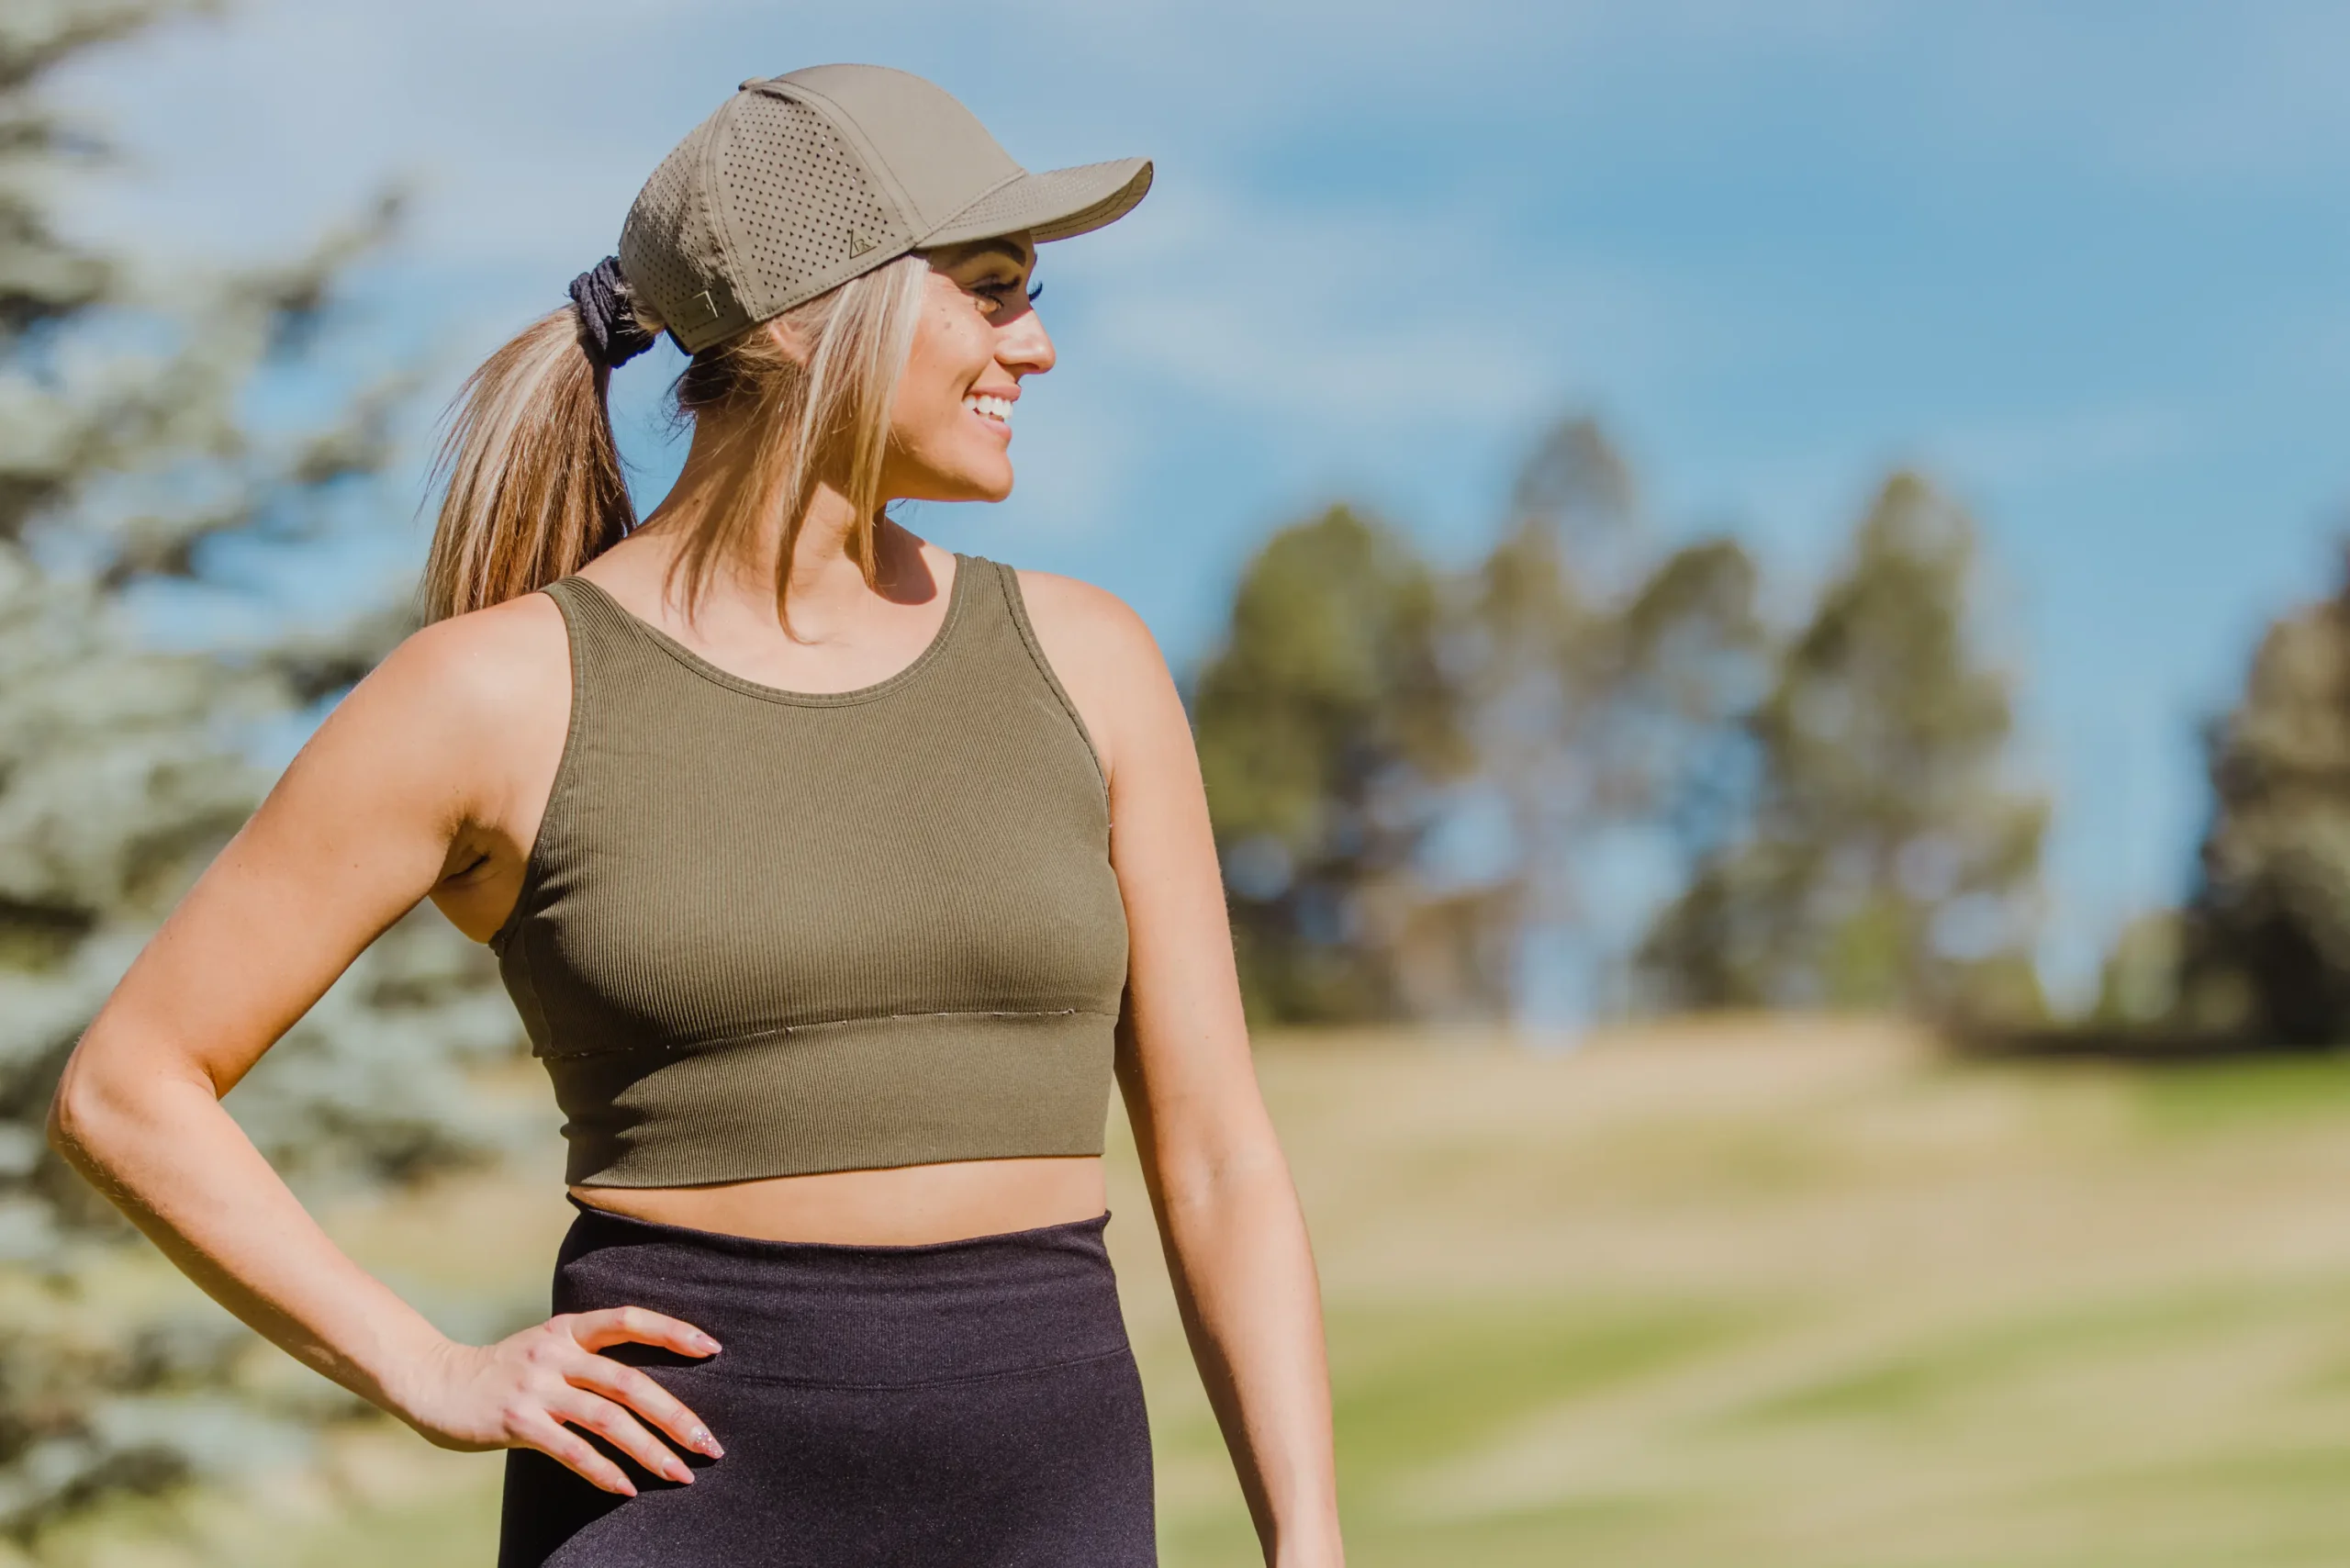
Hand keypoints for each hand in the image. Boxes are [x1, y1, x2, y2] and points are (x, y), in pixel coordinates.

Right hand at [399, 1307, 724, 1495]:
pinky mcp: (517, 1422)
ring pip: (606, 1419)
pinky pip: (570, 1450)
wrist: (435, 1383)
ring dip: (648, 1450)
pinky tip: (627, 1488)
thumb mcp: (547, 1348)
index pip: (630, 1319)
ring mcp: (536, 1387)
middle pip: (629, 1381)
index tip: (713, 1349)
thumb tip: (646, 1386)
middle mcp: (556, 1352)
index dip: (673, 1331)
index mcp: (569, 1329)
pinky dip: (602, 1470)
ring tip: (679, 1474)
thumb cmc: (504, 1371)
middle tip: (709, 1445)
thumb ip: (588, 1358)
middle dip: (675, 1415)